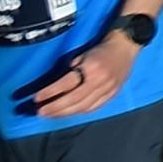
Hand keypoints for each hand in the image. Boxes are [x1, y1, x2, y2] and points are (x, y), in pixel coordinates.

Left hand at [24, 28, 140, 119]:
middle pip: (74, 99)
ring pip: (83, 106)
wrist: (126, 46)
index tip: (36, 98)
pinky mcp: (112, 94)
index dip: (50, 92)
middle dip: (55, 107)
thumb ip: (72, 70)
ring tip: (51, 115)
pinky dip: (79, 112)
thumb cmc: (102, 48)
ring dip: (64, 113)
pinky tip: (68, 113)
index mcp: (92, 67)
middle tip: (40, 112)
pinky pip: (94, 107)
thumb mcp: (83, 54)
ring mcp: (108, 89)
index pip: (67, 83)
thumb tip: (57, 86)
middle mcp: (100, 80)